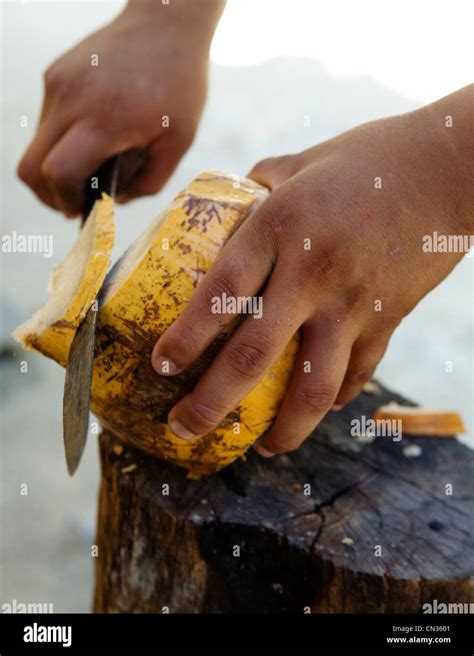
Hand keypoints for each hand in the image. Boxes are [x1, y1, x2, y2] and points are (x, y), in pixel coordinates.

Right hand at [17, 0, 223, 215]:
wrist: (166, 22)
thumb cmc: (180, 84)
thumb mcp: (179, 142)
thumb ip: (150, 181)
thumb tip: (118, 201)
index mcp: (103, 121)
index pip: (57, 173)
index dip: (64, 200)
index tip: (83, 207)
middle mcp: (70, 101)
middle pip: (30, 168)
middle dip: (49, 194)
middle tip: (76, 200)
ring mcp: (58, 84)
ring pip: (36, 144)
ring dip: (57, 164)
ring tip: (92, 163)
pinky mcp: (55, 73)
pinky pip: (48, 119)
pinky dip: (63, 137)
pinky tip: (95, 130)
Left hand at [151, 87, 472, 456]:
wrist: (450, 170)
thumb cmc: (372, 159)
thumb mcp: (303, 161)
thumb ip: (261, 184)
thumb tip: (231, 199)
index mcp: (280, 227)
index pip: (220, 293)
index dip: (185, 338)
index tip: (160, 367)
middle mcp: (311, 273)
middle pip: (253, 357)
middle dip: (210, 403)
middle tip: (181, 427)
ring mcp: (352, 304)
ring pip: (312, 389)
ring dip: (281, 430)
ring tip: (259, 447)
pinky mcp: (387, 320)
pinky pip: (355, 375)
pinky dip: (332, 400)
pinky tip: (313, 411)